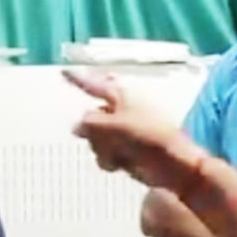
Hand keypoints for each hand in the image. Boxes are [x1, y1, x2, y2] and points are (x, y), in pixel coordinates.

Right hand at [62, 69, 209, 191]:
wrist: (172, 165)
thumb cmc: (148, 136)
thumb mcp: (115, 125)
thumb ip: (91, 122)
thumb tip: (76, 126)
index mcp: (120, 96)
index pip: (94, 85)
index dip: (78, 79)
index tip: (63, 71)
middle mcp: (119, 112)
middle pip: (90, 119)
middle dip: (94, 133)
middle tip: (109, 140)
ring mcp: (121, 133)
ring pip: (95, 140)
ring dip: (103, 150)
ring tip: (120, 154)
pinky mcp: (124, 152)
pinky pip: (104, 155)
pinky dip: (109, 160)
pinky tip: (120, 164)